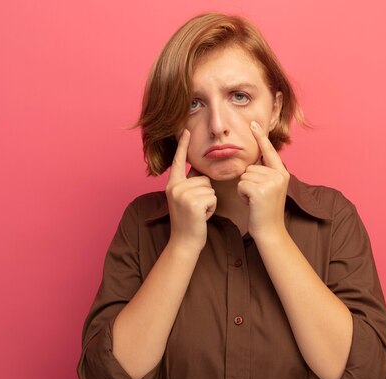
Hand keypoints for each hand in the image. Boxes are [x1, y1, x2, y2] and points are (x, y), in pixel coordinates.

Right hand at [165, 129, 216, 251]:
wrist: (184, 242)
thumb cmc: (189, 221)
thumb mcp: (184, 199)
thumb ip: (190, 183)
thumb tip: (200, 170)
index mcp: (172, 184)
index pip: (178, 161)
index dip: (183, 145)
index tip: (186, 129)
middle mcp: (175, 187)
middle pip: (204, 178)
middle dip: (206, 193)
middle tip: (196, 209)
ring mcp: (182, 195)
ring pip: (210, 188)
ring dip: (209, 202)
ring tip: (199, 213)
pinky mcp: (193, 203)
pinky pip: (212, 197)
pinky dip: (212, 208)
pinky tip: (202, 217)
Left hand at [238, 121, 289, 239]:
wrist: (270, 231)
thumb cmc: (265, 211)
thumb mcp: (270, 188)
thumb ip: (265, 173)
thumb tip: (252, 161)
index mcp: (282, 173)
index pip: (269, 151)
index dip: (260, 137)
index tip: (253, 123)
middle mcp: (279, 175)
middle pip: (250, 167)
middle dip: (248, 182)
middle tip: (257, 197)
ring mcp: (271, 183)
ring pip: (244, 176)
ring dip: (244, 189)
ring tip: (255, 200)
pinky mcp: (260, 190)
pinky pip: (241, 184)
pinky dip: (242, 194)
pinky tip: (251, 203)